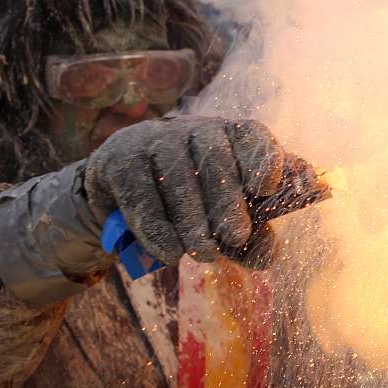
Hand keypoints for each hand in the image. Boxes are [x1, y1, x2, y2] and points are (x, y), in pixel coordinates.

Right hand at [83, 116, 284, 265]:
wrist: (119, 196)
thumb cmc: (188, 206)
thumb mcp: (222, 220)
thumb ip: (249, 237)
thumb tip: (268, 256)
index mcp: (228, 137)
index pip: (250, 135)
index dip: (261, 158)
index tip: (267, 188)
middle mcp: (193, 130)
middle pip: (214, 156)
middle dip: (227, 200)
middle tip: (237, 237)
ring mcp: (154, 141)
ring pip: (176, 176)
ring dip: (192, 220)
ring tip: (205, 254)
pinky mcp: (120, 161)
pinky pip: (141, 194)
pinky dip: (157, 228)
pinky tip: (170, 254)